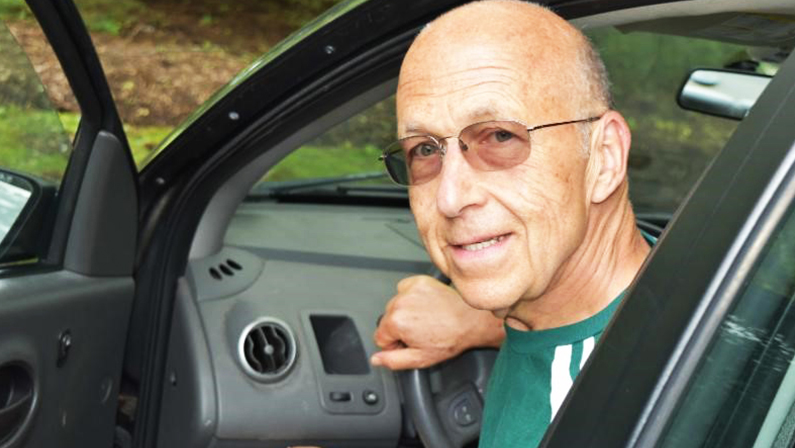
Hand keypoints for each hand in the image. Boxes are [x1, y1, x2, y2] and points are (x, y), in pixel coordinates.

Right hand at [371, 275, 504, 369]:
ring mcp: (409, 290)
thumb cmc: (450, 338)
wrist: (470, 320)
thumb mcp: (420, 359)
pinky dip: (411, 297)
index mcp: (397, 322)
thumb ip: (393, 361)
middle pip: (386, 320)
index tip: (409, 343)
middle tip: (420, 332)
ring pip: (394, 305)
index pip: (379, 337)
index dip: (394, 344)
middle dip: (399, 328)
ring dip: (405, 312)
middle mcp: (400, 303)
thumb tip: (376, 359)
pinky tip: (424, 306)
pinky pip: (404, 289)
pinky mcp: (419, 281)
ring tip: (424, 319)